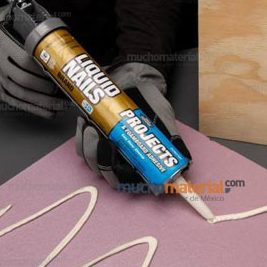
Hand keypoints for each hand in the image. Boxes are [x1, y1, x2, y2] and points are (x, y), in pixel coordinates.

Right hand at [0, 6, 65, 118]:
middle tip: (64, 90)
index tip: (58, 74)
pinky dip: (36, 110)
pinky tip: (51, 113)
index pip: (26, 61)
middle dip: (48, 89)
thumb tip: (55, 32)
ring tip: (63, 105)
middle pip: (26, 81)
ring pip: (23, 95)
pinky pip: (18, 103)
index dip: (43, 70)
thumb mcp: (9, 22)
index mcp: (3, 45)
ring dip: (46, 103)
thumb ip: (29, 26)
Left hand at [75, 63, 191, 187]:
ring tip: (93, 129)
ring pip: (92, 164)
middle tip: (105, 142)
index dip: (128, 181)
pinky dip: (80, 137)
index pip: (133, 183)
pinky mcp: (90, 140)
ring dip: (90, 148)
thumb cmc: (149, 103)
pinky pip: (80, 148)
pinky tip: (85, 123)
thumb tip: (186, 161)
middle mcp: (123, 161)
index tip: (126, 168)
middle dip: (104, 161)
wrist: (133, 84)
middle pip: (110, 176)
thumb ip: (173, 138)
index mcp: (142, 162)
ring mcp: (105, 152)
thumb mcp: (164, 117)